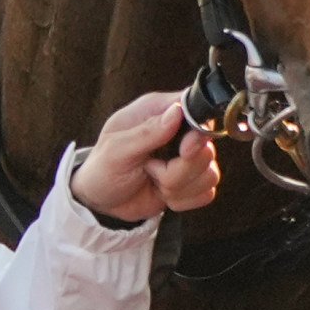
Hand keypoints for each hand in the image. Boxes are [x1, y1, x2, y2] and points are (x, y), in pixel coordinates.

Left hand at [69, 89, 217, 225]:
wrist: (100, 201)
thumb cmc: (103, 168)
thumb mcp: (116, 149)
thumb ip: (147, 132)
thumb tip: (177, 112)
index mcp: (159, 111)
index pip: (198, 107)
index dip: (198, 130)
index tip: (183, 150)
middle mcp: (180, 131)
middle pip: (207, 149)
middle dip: (180, 170)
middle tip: (151, 170)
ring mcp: (188, 158)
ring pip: (210, 174)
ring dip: (178, 187)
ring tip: (154, 181)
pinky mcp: (192, 182)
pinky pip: (207, 193)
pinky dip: (183, 201)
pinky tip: (163, 195)